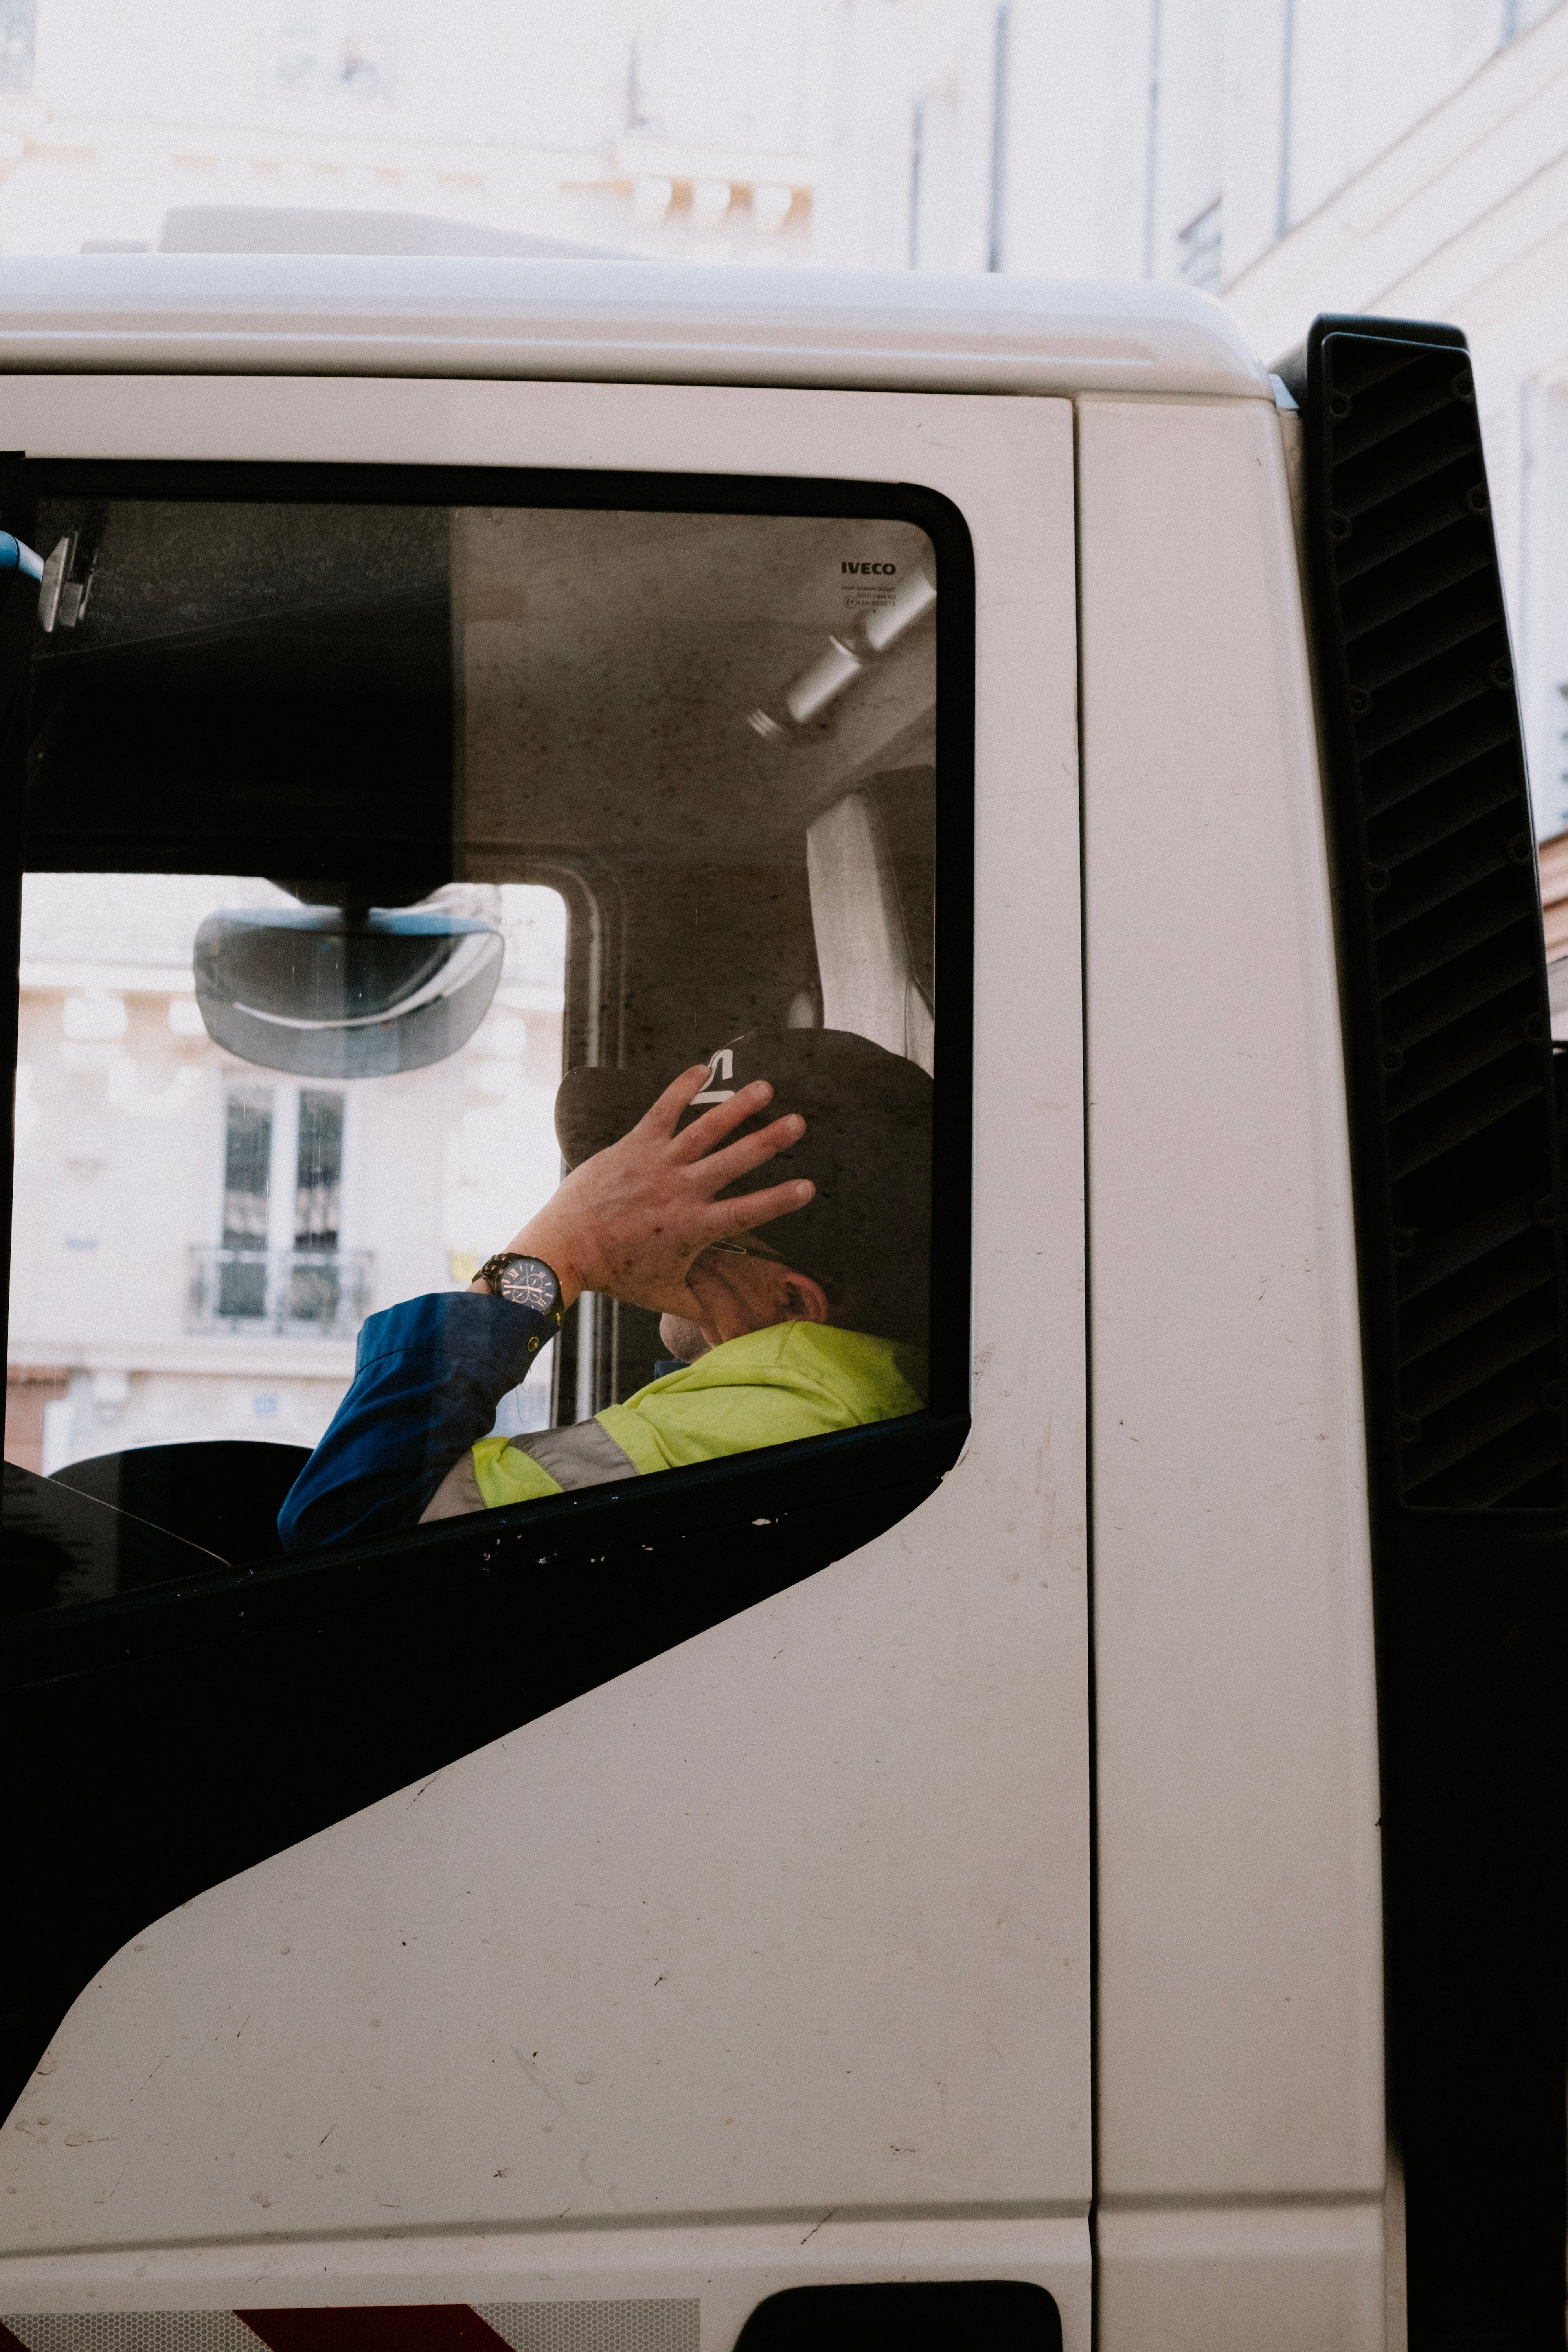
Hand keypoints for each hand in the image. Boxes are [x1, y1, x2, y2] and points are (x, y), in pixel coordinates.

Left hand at [475, 1065, 813, 1318]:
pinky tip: (701, 1067)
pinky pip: (662, 1110)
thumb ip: (700, 1308)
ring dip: (737, 1108)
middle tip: (799, 1122)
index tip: (809, 1186)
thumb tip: (729, 1331)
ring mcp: (658, 1164)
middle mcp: (682, 1190)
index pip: (748, 1211)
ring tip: (766, 1088)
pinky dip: (681, 1088)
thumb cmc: (616, 1275)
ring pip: (705, 1130)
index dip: (780, 1199)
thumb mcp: (664, 1295)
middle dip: (769, 1140)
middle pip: (735, 1161)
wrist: (565, 1248)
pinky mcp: (633, 1145)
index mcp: (694, 1227)